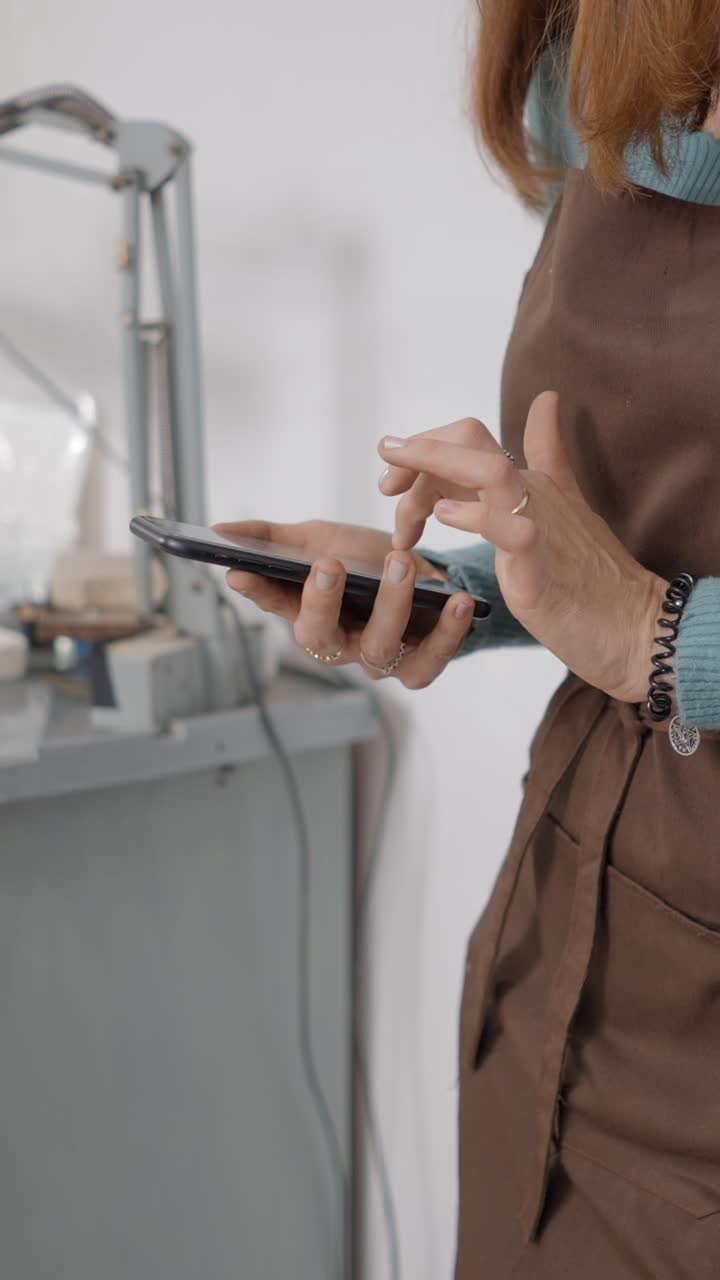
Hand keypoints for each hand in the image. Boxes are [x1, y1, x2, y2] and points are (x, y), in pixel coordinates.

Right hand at [215, 518, 473, 687]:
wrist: (430, 578)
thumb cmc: (367, 561)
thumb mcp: (319, 539)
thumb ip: (271, 538)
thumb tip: (219, 530)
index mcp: (308, 611)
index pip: (274, 603)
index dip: (257, 591)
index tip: (240, 570)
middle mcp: (339, 641)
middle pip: (320, 636)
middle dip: (321, 602)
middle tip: (328, 565)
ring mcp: (378, 657)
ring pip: (378, 647)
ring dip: (390, 605)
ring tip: (400, 563)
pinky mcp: (418, 665)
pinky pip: (430, 660)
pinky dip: (447, 633)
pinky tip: (458, 602)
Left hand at [378, 391, 668, 704]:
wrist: (632, 627)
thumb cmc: (591, 577)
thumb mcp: (560, 511)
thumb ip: (549, 455)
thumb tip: (548, 399)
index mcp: (529, 483)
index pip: (471, 436)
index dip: (425, 444)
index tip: (391, 471)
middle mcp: (534, 494)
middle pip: (472, 440)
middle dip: (418, 451)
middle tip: (385, 483)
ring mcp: (541, 527)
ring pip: (490, 472)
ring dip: (436, 469)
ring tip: (396, 489)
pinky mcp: (543, 568)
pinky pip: (512, 531)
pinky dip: (477, 517)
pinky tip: (444, 518)